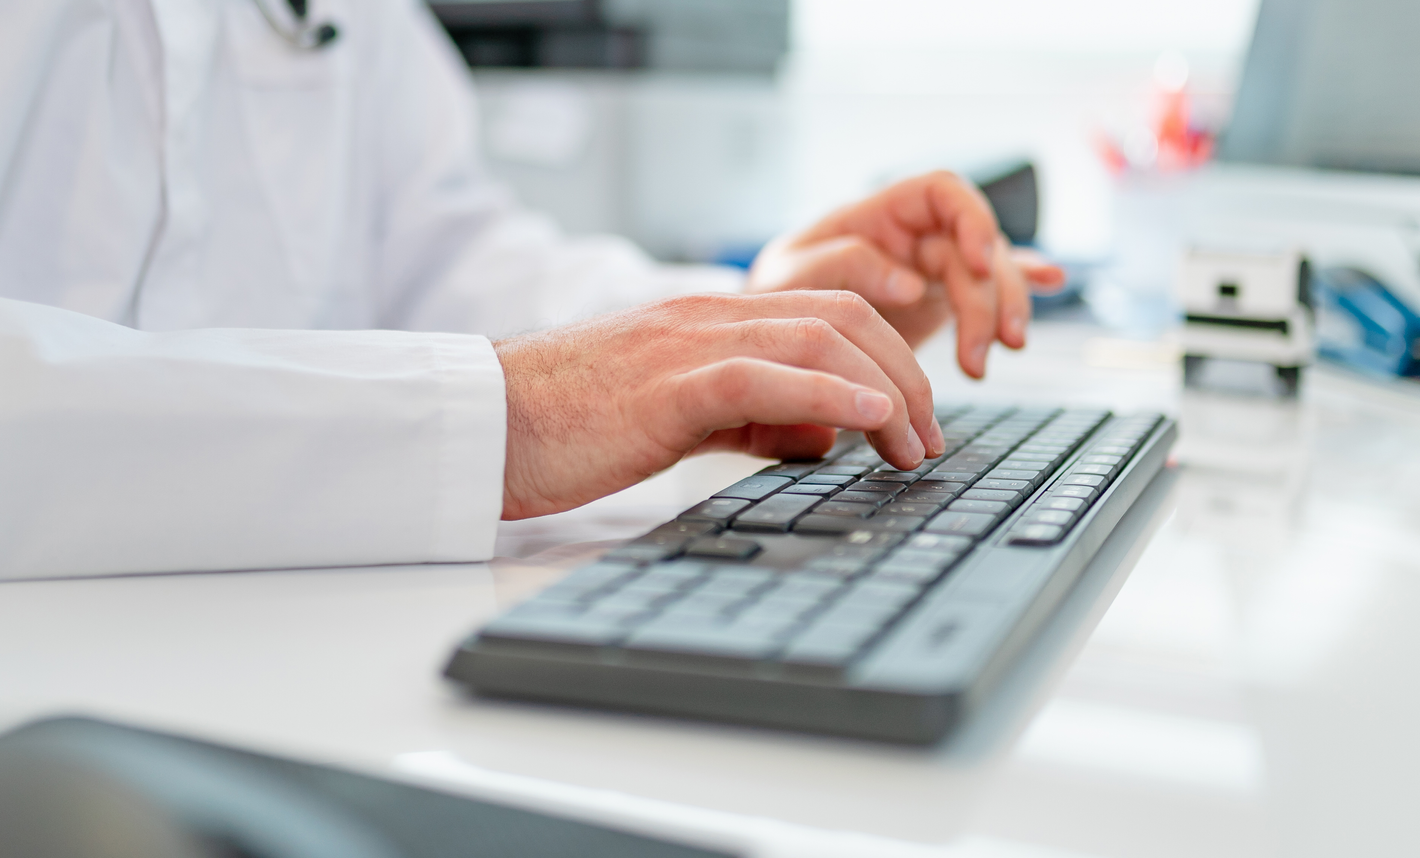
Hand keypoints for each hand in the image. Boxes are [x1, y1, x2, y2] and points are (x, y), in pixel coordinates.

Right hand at [495, 291, 941, 519]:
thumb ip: (750, 418)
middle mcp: (707, 318)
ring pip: (819, 339)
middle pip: (843, 318)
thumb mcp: (676, 416)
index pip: (828, 314)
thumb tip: (822, 437)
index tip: (915, 419)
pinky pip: (767, 376)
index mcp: (709, 321)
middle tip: (931, 439)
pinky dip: (830, 395)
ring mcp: (688, 344)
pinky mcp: (667, 386)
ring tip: (914, 445)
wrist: (488, 422)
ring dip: (885, 393)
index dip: (889, 360)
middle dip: (906, 376)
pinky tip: (869, 421)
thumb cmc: (567, 426)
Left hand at [746, 171, 1064, 378]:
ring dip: (1000, 315)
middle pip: (978, 245)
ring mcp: (933, 266)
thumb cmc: (773, 290)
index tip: (978, 263)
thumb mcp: (790, 275)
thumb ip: (844, 267)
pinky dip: (1023, 283)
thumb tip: (912, 282)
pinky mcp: (941, 300)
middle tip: (980, 354)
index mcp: (880, 211)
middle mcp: (915, 233)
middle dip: (989, 297)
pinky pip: (988, 286)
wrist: (769, 331)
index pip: (944, 192)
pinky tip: (1055, 280)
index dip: (972, 220)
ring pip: (990, 276)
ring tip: (983, 365)